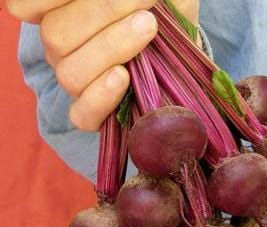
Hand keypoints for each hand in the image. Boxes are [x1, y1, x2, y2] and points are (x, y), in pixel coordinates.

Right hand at [6, 0, 199, 130]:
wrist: (182, 56)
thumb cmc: (164, 15)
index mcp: (63, 17)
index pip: (25, 6)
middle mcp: (63, 51)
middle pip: (56, 35)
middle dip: (102, 12)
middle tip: (144, 4)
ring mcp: (77, 85)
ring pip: (70, 73)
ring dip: (110, 47)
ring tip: (148, 27)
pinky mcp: (94, 116)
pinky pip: (83, 115)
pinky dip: (100, 96)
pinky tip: (123, 76)